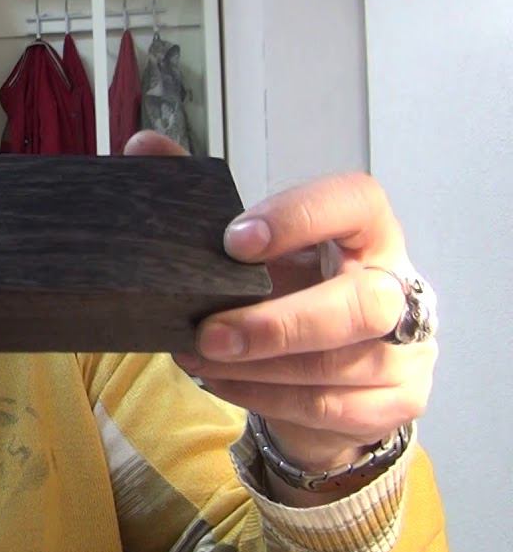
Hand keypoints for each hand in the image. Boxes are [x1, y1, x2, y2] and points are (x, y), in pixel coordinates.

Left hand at [123, 132, 435, 477]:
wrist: (331, 367)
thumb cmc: (292, 288)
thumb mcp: (255, 244)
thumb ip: (202, 195)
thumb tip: (143, 144)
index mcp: (367, 229)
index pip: (353, 202)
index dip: (298, 218)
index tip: (234, 239)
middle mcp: (400, 285)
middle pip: (361, 304)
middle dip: (277, 324)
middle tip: (209, 332)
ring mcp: (408, 348)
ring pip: (340, 365)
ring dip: (258, 368)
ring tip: (198, 357)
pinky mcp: (396, 401)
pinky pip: (329, 407)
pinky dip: (267, 397)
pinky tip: (224, 382)